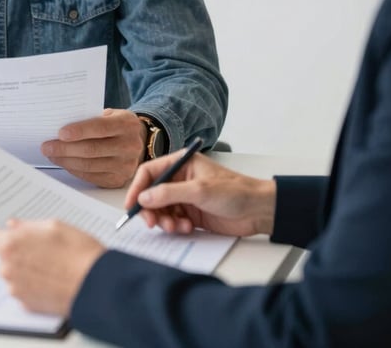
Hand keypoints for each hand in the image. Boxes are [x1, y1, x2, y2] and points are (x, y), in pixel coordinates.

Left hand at [0, 219, 104, 315]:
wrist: (95, 284)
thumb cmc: (78, 252)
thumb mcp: (54, 226)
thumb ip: (28, 225)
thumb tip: (14, 225)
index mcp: (11, 245)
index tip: (2, 233)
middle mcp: (8, 269)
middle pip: (2, 257)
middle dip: (16, 251)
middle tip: (40, 246)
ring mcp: (16, 289)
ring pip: (13, 273)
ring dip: (25, 268)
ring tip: (51, 263)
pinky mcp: (27, 304)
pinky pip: (24, 288)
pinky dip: (33, 283)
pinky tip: (52, 277)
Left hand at [41, 108, 145, 187]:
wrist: (136, 141)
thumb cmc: (116, 124)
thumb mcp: (111, 114)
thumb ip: (91, 118)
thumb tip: (60, 127)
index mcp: (127, 125)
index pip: (101, 128)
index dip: (79, 131)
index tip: (60, 133)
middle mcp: (130, 146)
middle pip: (92, 149)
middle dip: (65, 148)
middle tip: (47, 146)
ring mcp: (126, 166)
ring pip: (89, 165)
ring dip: (66, 161)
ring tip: (51, 154)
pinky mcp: (118, 180)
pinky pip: (91, 176)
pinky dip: (74, 169)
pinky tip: (64, 163)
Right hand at [124, 150, 276, 236]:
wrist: (258, 210)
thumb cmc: (235, 191)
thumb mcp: (200, 190)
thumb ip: (170, 193)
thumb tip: (144, 198)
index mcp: (181, 163)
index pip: (150, 172)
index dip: (138, 188)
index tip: (132, 205)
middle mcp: (180, 179)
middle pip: (152, 194)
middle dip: (151, 210)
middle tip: (154, 223)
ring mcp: (185, 197)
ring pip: (161, 210)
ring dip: (165, 221)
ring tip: (177, 227)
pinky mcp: (191, 213)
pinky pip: (173, 220)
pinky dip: (175, 227)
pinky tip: (187, 228)